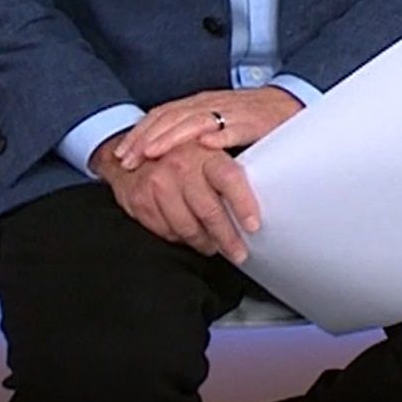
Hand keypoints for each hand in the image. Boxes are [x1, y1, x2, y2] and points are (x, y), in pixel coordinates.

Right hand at [92, 132, 260, 262]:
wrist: (136, 148)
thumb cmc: (183, 153)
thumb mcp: (209, 151)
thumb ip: (230, 170)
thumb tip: (265, 194)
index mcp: (205, 152)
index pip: (229, 179)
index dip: (243, 204)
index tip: (254, 226)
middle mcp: (181, 166)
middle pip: (209, 211)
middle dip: (227, 237)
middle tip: (238, 252)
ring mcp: (158, 183)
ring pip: (187, 227)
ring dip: (204, 242)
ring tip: (214, 247)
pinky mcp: (140, 199)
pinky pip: (166, 231)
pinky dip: (180, 238)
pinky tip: (188, 236)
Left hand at [115, 86, 305, 167]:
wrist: (289, 105)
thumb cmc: (250, 118)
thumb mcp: (214, 122)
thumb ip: (190, 133)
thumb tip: (157, 157)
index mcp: (199, 104)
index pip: (162, 115)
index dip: (140, 133)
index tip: (121, 155)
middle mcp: (210, 104)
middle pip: (171, 118)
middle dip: (146, 139)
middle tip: (129, 160)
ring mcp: (231, 112)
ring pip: (195, 121)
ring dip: (172, 138)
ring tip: (155, 154)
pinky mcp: (255, 122)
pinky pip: (234, 128)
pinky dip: (218, 136)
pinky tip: (205, 146)